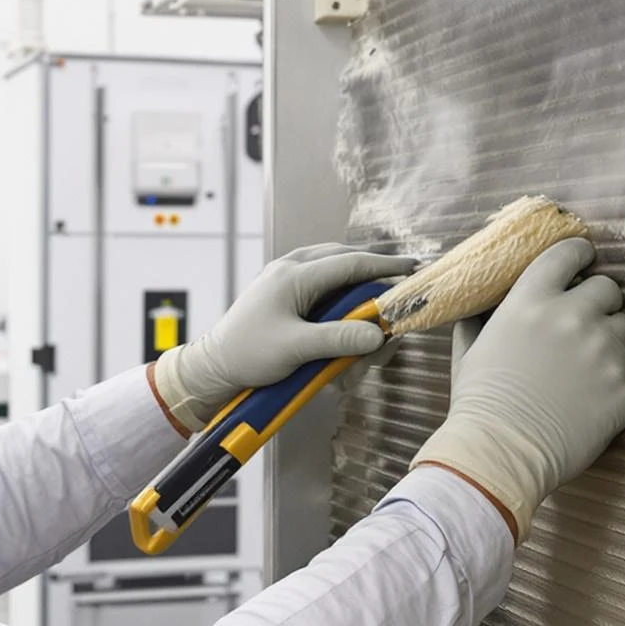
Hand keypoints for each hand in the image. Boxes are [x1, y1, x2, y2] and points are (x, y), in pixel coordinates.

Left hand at [151, 242, 415, 431]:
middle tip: (397, 292)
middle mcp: (291, 268)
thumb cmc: (247, 354)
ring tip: (372, 308)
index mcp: (295, 275)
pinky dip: (338, 295)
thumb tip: (377, 336)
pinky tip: (345, 315)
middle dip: (373, 275)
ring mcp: (285, 278)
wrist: (212, 365)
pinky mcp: (282, 292)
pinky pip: (320, 282)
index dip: (385, 267)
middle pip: (345, 260)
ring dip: (355, 285)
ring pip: (333, 269)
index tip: (412, 270)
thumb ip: (338, 340)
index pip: (351, 263)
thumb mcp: (296, 349)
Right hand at [411, 238, 624, 538]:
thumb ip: (481, 319)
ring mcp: (605, 353)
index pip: (569, 254)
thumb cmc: (480, 403)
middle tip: (583, 324)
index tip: (581, 260)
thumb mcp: (469, 350)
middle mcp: (575, 317)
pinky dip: (615, 385)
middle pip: (608, 289)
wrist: (501, 454)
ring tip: (584, 370)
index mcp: (533, 300)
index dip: (578, 254)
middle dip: (598, 303)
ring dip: (609, 344)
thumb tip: (484, 306)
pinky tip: (589, 400)